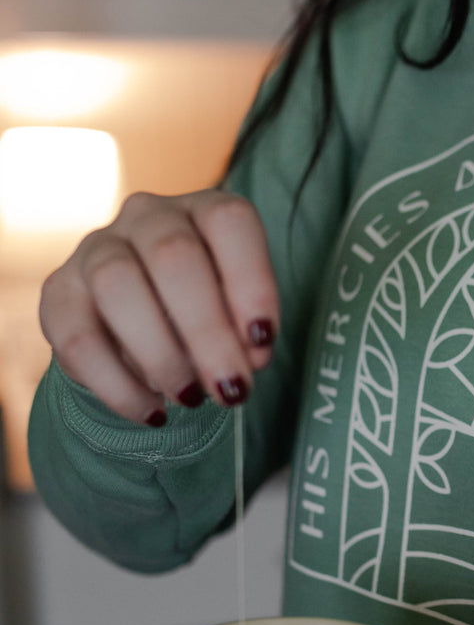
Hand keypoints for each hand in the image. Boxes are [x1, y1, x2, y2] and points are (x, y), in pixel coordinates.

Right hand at [38, 188, 278, 424]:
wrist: (144, 326)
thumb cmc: (211, 313)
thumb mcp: (241, 317)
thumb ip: (249, 334)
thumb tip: (248, 358)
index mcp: (205, 212)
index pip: (228, 222)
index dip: (250, 282)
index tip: (263, 341)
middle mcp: (149, 217)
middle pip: (173, 256)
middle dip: (208, 332)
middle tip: (231, 389)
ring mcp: (97, 249)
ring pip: (117, 286)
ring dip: (160, 354)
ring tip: (190, 399)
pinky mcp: (58, 293)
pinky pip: (77, 337)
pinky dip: (118, 385)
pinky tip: (152, 412)